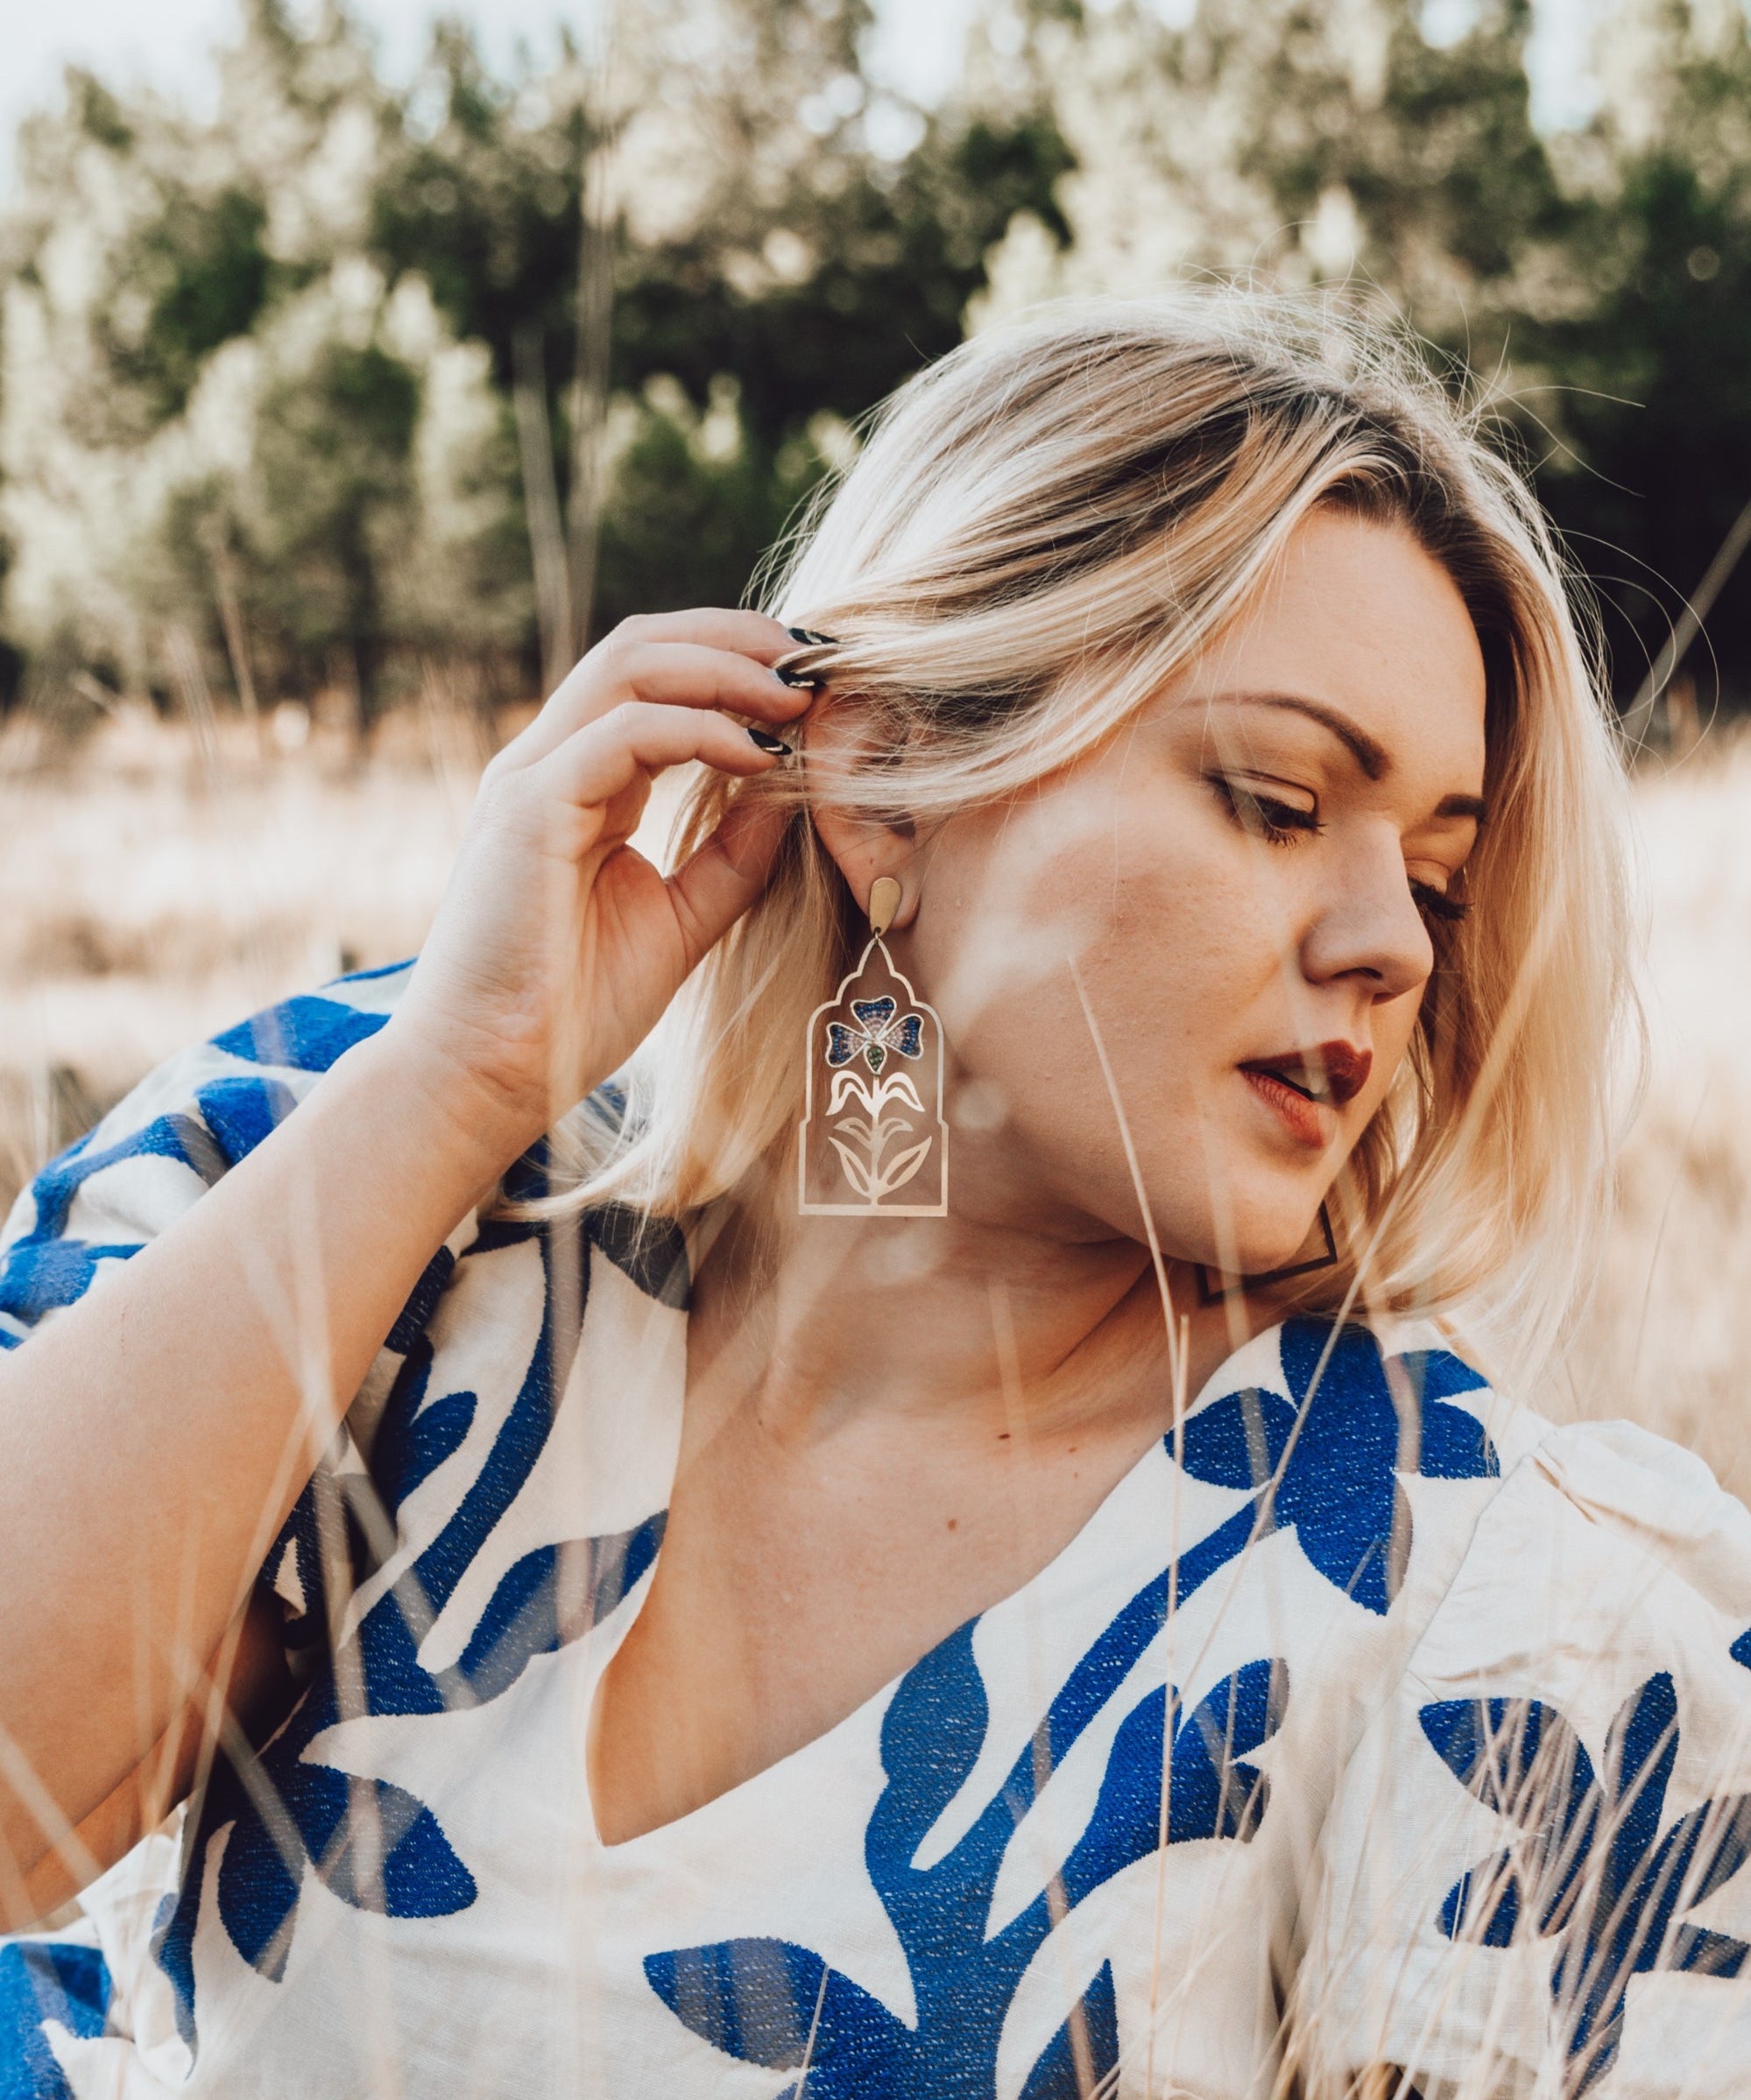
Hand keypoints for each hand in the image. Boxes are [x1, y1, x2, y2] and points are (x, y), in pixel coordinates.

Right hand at [385, 609, 808, 1160]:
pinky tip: (759, 755)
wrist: (490, 1074)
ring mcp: (532, 777)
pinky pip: (623, 731)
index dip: (737, 664)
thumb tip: (795, 793)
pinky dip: (700, 729)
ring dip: (725, 667)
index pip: (655, 678)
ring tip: (797, 697)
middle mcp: (549, 763)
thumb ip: (734, 854)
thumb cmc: (572, 1008)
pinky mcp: (529, 807)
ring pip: (630, 665)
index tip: (816, 686)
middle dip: (738, 639)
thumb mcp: (681, 917)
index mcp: (579, 781)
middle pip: (643, 646)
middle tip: (820, 663)